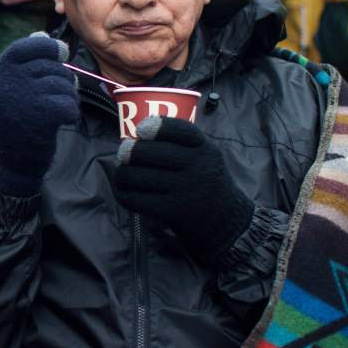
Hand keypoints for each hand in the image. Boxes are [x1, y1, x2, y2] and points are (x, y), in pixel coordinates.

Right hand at [0, 34, 78, 196]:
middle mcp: (5, 85)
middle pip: (48, 66)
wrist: (8, 166)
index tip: (61, 53)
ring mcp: (21, 100)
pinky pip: (68, 103)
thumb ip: (24, 65)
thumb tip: (42, 36)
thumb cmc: (13, 126)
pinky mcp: (39, 117)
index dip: (45, 47)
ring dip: (67, 97)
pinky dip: (70, 112)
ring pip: (62, 84)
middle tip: (59, 94)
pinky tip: (62, 121)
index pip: (21, 48)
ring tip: (57, 111)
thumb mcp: (9, 92)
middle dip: (61, 78)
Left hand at [113, 116, 253, 262]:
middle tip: (123, 154)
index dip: (157, 127)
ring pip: (138, 176)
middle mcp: (198, 167)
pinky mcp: (173, 210)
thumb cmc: (204, 181)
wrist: (224, 220)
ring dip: (122, 174)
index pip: (182, 130)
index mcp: (205, 149)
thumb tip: (133, 140)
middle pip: (151, 153)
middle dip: (130, 151)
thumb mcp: (203, 157)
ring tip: (122, 174)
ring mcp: (186, 189)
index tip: (141, 129)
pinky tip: (124, 192)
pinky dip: (124, 194)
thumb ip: (178, 145)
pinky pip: (137, 199)